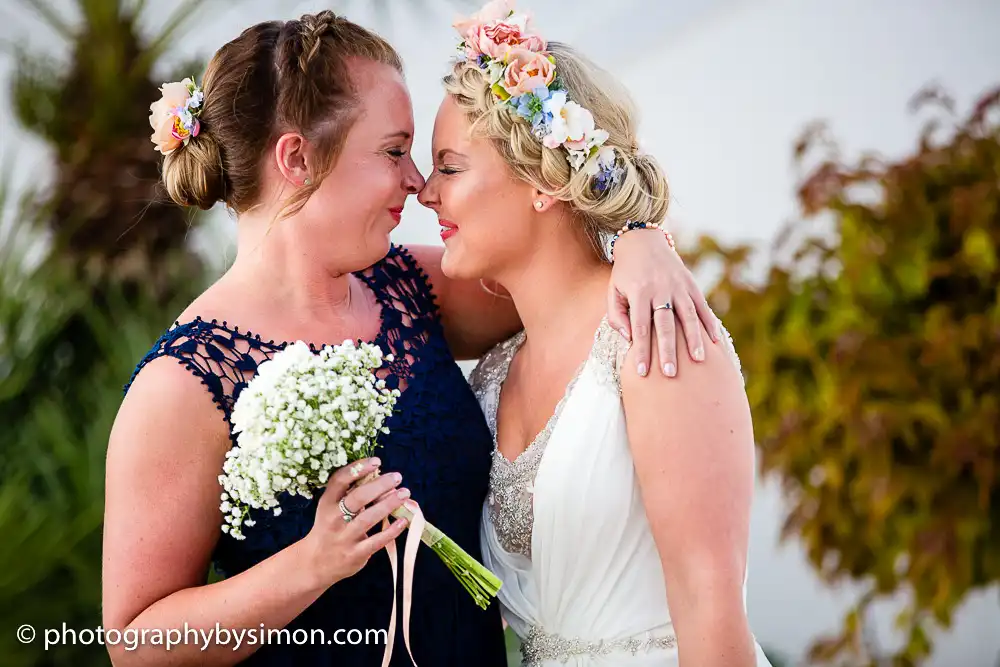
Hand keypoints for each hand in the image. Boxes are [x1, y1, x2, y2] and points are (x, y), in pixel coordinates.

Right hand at [303, 458, 409, 585]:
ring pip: (368, 518)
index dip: (358, 469)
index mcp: (327, 503)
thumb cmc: (330, 527)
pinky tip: (404, 520)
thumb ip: (350, 494)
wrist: (315, 563)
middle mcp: (334, 519)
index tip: (376, 462)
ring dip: (388, 504)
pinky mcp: (355, 554)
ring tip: (405, 493)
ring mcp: (344, 537)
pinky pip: (376, 541)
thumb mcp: (331, 508)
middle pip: (357, 498)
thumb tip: (380, 476)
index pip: (339, 480)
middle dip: (379, 485)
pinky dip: (391, 531)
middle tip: (397, 477)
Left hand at [608, 229, 720, 377]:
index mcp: (639, 292)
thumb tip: (629, 338)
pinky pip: (702, 306)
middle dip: (668, 350)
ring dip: (694, 339)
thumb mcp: (613, 290)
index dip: (641, 351)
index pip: (640, 327)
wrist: (642, 241)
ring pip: (688, 316)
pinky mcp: (691, 284)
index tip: (642, 372)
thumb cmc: (625, 272)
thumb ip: (616, 315)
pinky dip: (709, 323)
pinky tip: (715, 341)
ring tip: (698, 360)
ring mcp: (678, 286)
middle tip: (670, 373)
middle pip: (665, 325)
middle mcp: (660, 289)